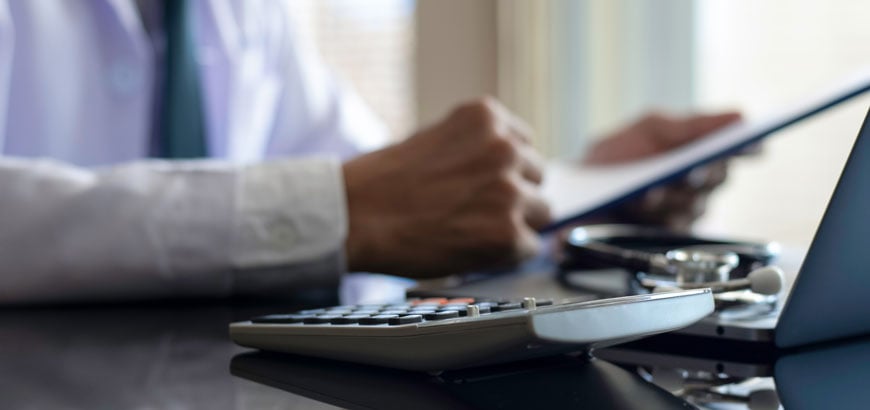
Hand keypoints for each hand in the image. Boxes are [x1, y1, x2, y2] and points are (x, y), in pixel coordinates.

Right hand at [342, 98, 550, 277]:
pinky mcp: (507, 233)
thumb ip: (476, 147)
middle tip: (476, 212)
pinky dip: (505, 255)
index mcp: (486, 116)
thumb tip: (510, 170)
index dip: (505, 169)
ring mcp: (508, 190)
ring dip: (514, 224)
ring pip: (540, 213)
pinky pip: (529, 248)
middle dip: (514, 195)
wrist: (353, 216)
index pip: (523, 144)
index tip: (485, 185)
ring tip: (472, 231)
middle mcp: (504, 148)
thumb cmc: (382, 182)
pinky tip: (472, 249)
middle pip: (537, 176)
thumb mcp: (434, 138)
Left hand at [583, 111, 742, 230]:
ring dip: (672, 195)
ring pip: (695, 204)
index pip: (737, 150)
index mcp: (699, 151)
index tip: (750, 143)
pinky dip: (659, 215)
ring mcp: (685, 209)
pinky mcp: (668, 234)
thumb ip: (691, 124)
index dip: (747, 147)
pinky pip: (676, 226)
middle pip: (717, 177)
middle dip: (701, 172)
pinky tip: (643, 205)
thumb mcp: (650, 129)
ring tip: (649, 190)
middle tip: (689, 169)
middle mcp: (698, 182)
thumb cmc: (616, 156)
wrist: (578, 193)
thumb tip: (739, 115)